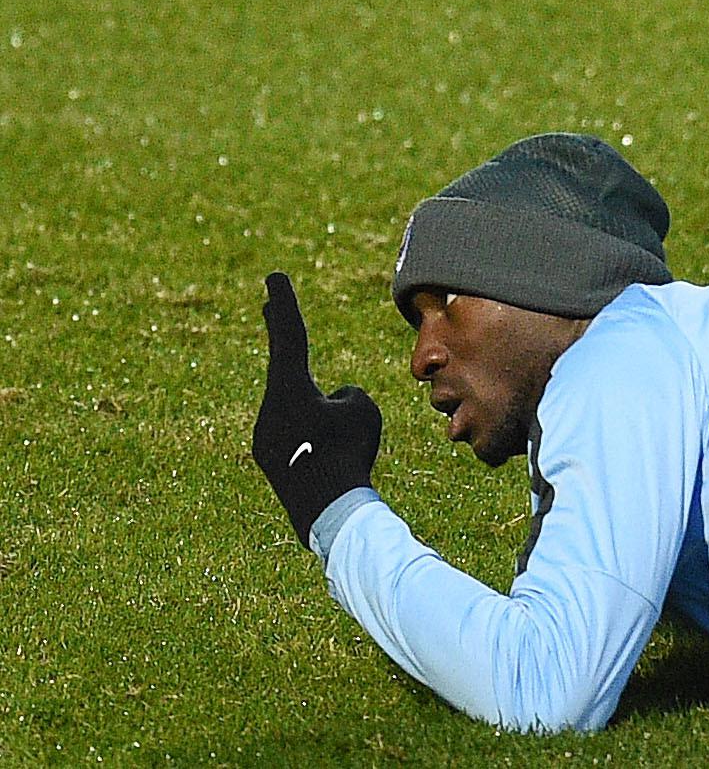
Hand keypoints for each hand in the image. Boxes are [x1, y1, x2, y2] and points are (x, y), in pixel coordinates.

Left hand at [251, 272, 382, 546]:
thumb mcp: (361, 408)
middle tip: (268, 302)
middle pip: (283, 366)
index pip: (288, 335)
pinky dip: (318, 438)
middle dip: (279, 334)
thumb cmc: (349, 451)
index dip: (283, 303)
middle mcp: (269, 409)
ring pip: (302, 409)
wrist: (330, 513)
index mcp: (289, 388)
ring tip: (340, 446)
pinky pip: (299, 436)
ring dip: (322, 416)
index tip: (273, 276)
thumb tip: (330, 401)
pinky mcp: (271, 461)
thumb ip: (345, 394)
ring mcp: (266, 437)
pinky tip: (331, 460)